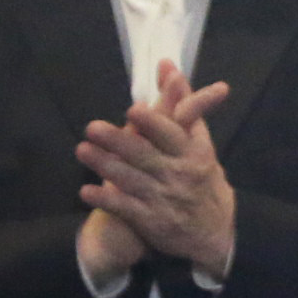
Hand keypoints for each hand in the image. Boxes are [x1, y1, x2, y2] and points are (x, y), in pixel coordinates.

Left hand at [77, 59, 238, 280]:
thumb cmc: (202, 178)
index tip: (133, 111)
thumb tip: (167, 65)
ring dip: (105, 166)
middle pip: (146, 156)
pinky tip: (86, 191)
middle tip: (92, 128)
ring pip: (132, 180)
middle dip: (119, 142)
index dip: (154, 124)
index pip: (173, 135)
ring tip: (82, 150)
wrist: (215, 232)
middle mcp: (180, 175)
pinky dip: (106, 200)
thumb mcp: (201, 142)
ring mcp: (165, 199)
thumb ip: (184, 104)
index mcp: (194, 153)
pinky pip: (125, 209)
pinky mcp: (152, 221)